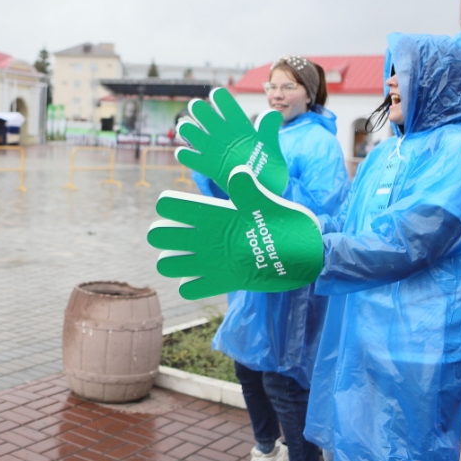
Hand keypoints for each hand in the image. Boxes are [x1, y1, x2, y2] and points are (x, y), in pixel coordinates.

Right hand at [147, 165, 322, 299]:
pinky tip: (207, 279)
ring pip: (167, 263)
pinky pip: (189, 288)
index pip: (172, 205)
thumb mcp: (268, 204)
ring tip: (193, 262)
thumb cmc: (286, 223)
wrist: (302, 254)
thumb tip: (238, 172)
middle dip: (162, 236)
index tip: (179, 209)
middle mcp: (206, 235)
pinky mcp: (220, 281)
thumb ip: (250, 190)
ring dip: (172, 263)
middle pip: (159, 234)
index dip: (168, 206)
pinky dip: (192, 286)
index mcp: (213, 213)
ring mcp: (210, 260)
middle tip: (184, 239)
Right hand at [177, 87, 287, 195]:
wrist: (264, 190)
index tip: (216, 94)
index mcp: (240, 128)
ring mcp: (217, 152)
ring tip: (184, 127)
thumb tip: (273, 114)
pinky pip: (195, 161)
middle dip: (200, 111)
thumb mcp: (270, 145)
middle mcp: (226, 137)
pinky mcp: (211, 168)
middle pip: (208, 118)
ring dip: (189, 131)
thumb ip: (268, 129)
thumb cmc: (270, 167)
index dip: (221, 100)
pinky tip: (182, 153)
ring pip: (197, 136)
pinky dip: (187, 157)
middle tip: (196, 106)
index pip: (230, 109)